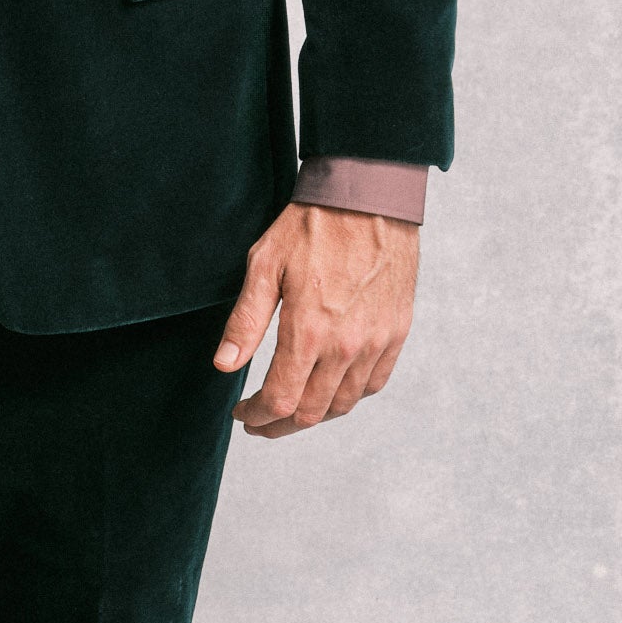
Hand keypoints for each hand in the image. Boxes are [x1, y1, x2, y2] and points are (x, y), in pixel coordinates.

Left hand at [214, 202, 419, 437]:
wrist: (370, 196)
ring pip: (344, 404)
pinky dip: (349, 397)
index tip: (242, 413)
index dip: (256, 416)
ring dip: (314, 415)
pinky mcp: (397, 331)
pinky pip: (374, 383)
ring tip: (292, 410)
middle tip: (261, 422)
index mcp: (309, 332)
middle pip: (312, 413)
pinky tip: (330, 390)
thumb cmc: (312, 225)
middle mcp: (347, 345)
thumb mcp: (264, 265)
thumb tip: (224, 365)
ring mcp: (377, 341)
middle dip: (280, 425)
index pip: (280, 400)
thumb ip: (246, 321)